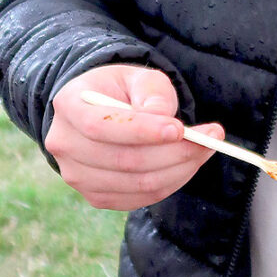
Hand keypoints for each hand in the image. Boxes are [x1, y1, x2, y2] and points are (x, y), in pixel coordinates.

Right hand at [45, 64, 224, 210]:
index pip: (101, 126)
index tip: (179, 128)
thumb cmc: (123, 89)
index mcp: (69, 105)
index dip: (142, 131)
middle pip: (123, 160)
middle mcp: (64, 144)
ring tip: (206, 148)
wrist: (103, 109)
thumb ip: (152, 93)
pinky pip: (139, 198)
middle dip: (174, 152)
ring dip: (179, 169)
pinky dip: (170, 183)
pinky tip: (188, 164)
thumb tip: (163, 118)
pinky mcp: (96, 196)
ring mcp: (76, 176)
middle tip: (212, 138)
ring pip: (135, 184)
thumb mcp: (140, 77)